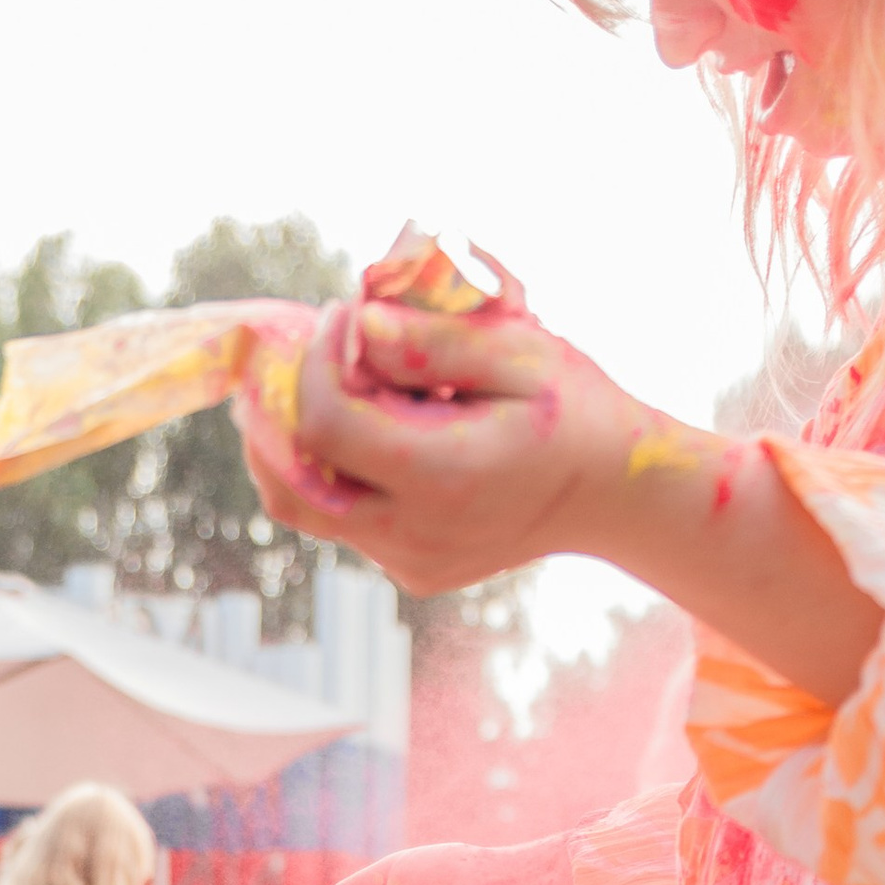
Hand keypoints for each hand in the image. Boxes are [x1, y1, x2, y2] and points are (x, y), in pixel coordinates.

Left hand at [235, 299, 695, 594]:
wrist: (612, 495)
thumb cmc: (572, 409)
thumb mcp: (521, 352)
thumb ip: (436, 339)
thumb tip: (360, 326)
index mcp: (441, 475)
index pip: (328, 422)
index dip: (315, 361)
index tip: (339, 314)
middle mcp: (414, 534)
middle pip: (292, 485)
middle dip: (273, 416)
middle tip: (286, 359)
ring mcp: (409, 562)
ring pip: (307, 509)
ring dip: (292, 446)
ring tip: (312, 386)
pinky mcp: (411, 571)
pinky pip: (344, 523)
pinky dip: (334, 472)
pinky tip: (364, 427)